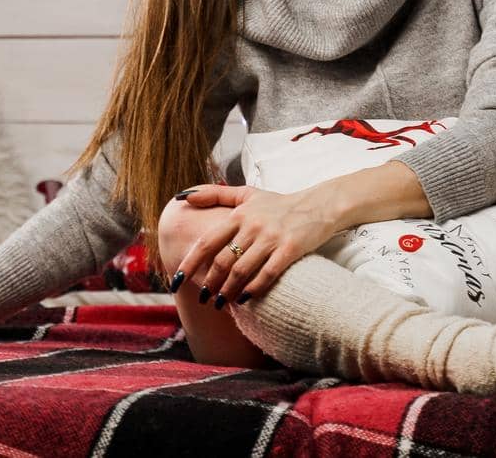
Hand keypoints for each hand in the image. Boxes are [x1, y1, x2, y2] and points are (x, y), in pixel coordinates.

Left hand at [172, 184, 338, 305]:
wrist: (318, 205)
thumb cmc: (279, 203)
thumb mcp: (246, 194)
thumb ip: (214, 194)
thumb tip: (182, 197)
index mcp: (239, 214)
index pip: (207, 242)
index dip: (190, 263)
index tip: (177, 281)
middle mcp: (252, 225)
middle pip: (223, 260)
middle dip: (210, 283)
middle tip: (204, 297)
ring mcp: (272, 237)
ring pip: (242, 270)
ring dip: (228, 290)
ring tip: (221, 302)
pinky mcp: (290, 249)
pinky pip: (267, 273)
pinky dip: (254, 288)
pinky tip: (245, 298)